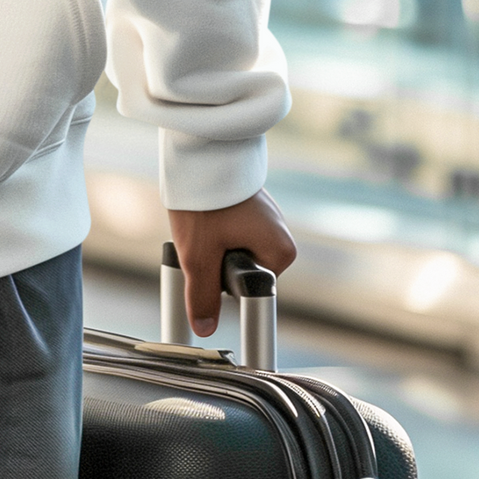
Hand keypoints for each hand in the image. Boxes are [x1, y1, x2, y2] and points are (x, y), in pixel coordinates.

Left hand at [168, 188, 296, 338]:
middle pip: (242, 272)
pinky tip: (205, 212)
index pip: (251, 291)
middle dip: (217, 262)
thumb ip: (203, 296)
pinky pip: (231, 231)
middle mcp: (280, 236)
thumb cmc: (206, 199)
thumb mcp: (198, 255)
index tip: (210, 261)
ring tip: (202, 220)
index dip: (224, 283)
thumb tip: (205, 328)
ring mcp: (266, 219)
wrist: (200, 150)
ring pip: (233, 251)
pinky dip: (214, 227)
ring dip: (212, 243)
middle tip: (203, 237)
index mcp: (280, 252)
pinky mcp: (250, 207)